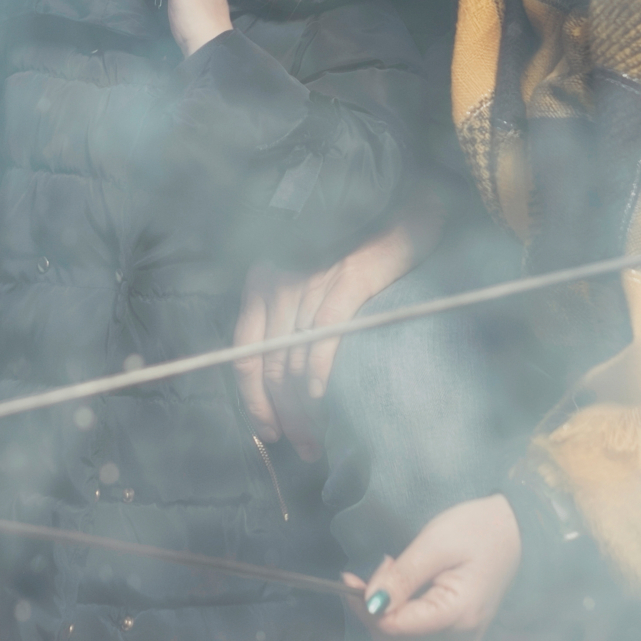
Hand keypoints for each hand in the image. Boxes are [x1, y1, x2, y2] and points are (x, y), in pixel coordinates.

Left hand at [234, 202, 443, 458]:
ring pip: (292, 357)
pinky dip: (318, 367)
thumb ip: (303, 312)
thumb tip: (302, 371)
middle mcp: (280, 282)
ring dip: (301, 408)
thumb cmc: (358, 237)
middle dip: (280, 415)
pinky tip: (321, 395)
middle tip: (302, 449)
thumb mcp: (315, 271)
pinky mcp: (348, 276)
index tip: (268, 432)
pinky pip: (324, 330)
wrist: (394, 191)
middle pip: (267, 365)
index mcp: (265, 282)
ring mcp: (312, 278)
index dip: (253, 399)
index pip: (245, 352)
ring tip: (315, 442)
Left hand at [352, 494, 522, 640]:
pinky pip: (415, 636)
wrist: (516, 530)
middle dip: (373, 607)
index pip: (392, 628)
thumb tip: (370, 604)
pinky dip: (399, 615)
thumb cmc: (479, 530)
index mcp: (457, 616)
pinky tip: (404, 586)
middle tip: (381, 566)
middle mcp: (460, 639)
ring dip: (385, 611)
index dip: (365, 604)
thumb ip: (402, 578)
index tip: (351, 576)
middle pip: (393, 639)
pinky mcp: (457, 635)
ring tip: (394, 570)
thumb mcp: (435, 545)